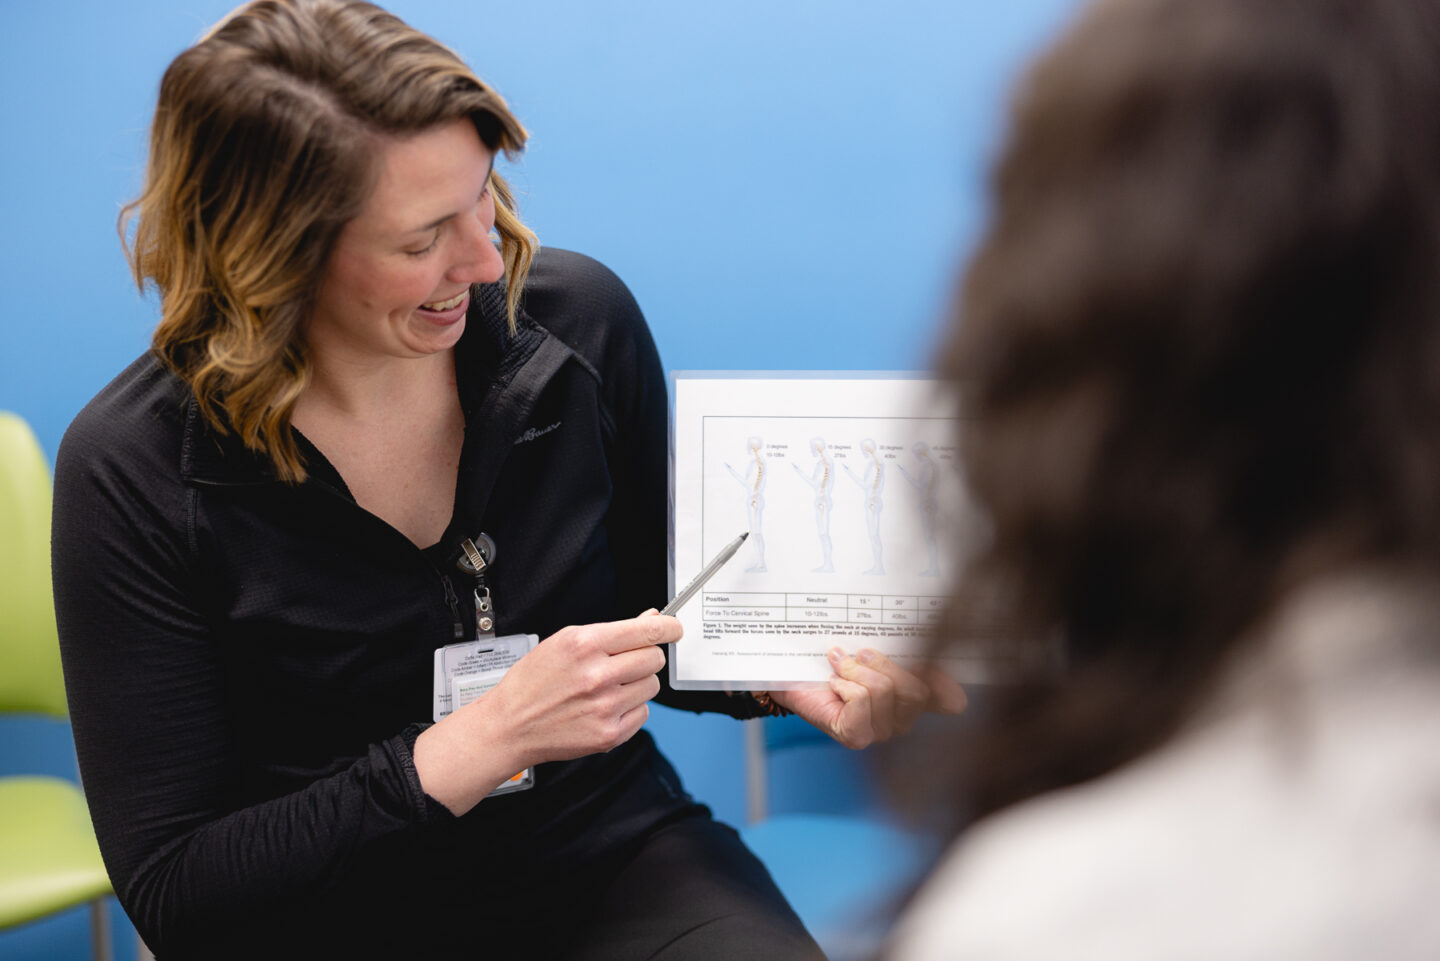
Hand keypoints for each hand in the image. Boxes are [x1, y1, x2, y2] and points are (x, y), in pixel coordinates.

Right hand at [414, 611, 680, 813]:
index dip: (668, 628)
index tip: (674, 628)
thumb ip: (611, 632)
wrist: (510, 725)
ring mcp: (605, 707)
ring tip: (608, 687)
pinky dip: (631, 708)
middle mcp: (597, 675)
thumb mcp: (564, 641)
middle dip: (645, 657)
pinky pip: (643, 713)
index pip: (646, 631)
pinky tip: (606, 707)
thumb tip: (650, 620)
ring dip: (637, 684)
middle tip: (626, 662)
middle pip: (654, 659)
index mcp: (584, 644)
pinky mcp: (610, 734)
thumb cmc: (533, 682)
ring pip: (652, 686)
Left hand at [768, 647, 966, 749]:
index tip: (929, 662)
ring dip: (855, 670)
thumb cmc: (834, 663)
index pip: (948, 699)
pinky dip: (844, 685)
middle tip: (860, 653)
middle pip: (916, 690)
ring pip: (884, 690)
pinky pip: (860, 701)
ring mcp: (880, 732)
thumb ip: (902, 651)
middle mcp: (903, 720)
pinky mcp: (855, 736)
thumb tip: (929, 648)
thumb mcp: (870, 651)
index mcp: (913, 698)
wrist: (791, 675)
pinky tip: (833, 685)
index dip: (947, 684)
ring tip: (838, 666)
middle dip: (884, 663)